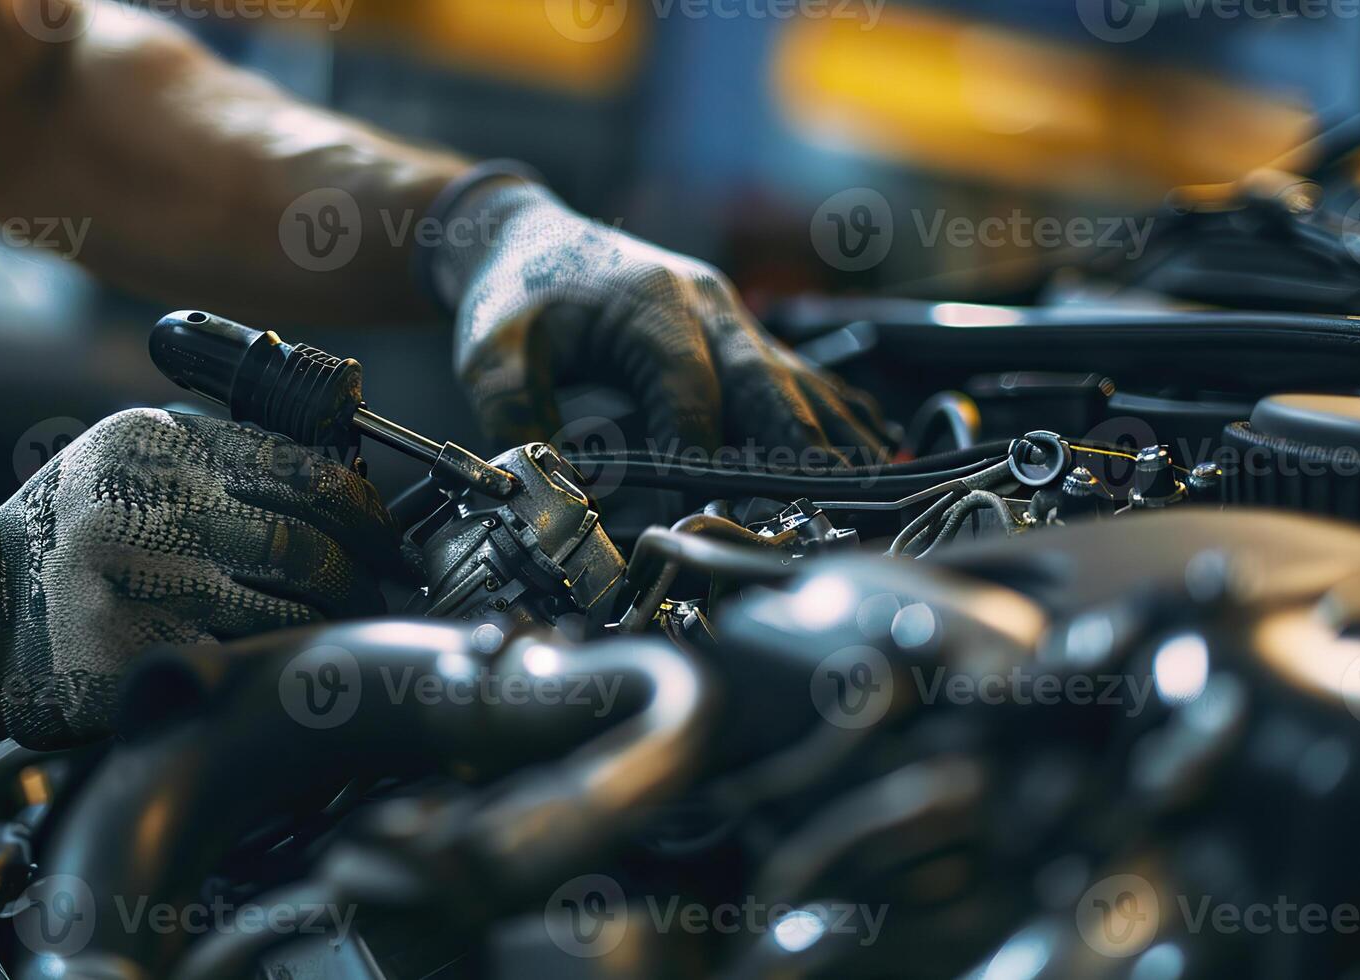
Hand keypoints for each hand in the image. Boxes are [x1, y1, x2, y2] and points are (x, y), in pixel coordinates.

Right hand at [0, 409, 402, 746]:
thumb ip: (222, 460)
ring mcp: (144, 584)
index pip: (304, 470)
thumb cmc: (65, 535)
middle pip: (306, 542)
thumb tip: (339, 488)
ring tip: (342, 628)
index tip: (388, 539)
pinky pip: (243, 662)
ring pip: (287, 608)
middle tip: (381, 592)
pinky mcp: (135, 655)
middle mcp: (154, 506)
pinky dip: (278, 667)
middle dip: (361, 574)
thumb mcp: (130, 459)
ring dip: (330, 625)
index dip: (366, 511)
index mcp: (163, 446)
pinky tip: (288, 668)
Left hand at [428, 180, 890, 464]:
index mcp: (650, 303)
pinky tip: (870, 446)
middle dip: (794, 444)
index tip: (709, 502)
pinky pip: (795, 374)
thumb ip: (514, 418)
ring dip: (828, 433)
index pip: (688, 386)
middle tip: (821, 502)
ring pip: (792, 379)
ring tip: (865, 486)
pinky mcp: (734, 332)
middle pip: (764, 380)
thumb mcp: (489, 353)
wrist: (524, 236)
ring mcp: (728, 315)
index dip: (701, 447)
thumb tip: (542, 486)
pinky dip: (831, 413)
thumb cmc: (513, 294)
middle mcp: (704, 303)